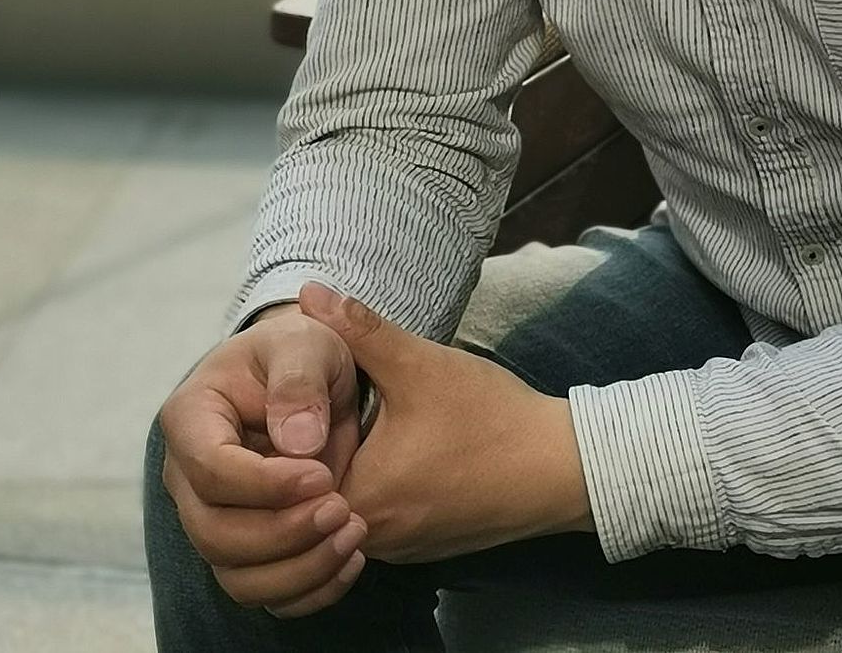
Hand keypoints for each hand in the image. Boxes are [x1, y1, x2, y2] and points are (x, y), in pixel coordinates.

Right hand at [158, 303, 370, 618]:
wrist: (313, 374)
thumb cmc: (303, 352)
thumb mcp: (307, 343)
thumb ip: (300, 382)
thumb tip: (299, 443)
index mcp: (191, 417)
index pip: (210, 469)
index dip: (264, 483)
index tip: (322, 476)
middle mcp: (188, 476)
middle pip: (214, 533)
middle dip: (282, 533)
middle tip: (343, 510)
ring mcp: (211, 516)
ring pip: (235, 574)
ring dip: (298, 568)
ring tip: (354, 535)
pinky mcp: (242, 547)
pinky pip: (263, 590)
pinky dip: (307, 589)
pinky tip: (350, 561)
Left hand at [296, 280, 593, 563]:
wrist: (559, 468)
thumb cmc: (490, 417)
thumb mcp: (420, 364)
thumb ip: (360, 329)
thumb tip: (306, 292)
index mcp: (356, 499)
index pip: (283, 478)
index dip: (282, 432)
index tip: (289, 396)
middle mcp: (369, 537)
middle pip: (311, 496)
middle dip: (310, 447)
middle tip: (322, 400)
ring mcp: (396, 549)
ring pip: (344, 508)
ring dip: (342, 468)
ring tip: (349, 420)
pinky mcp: (420, 548)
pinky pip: (375, 520)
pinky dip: (373, 486)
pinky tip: (389, 448)